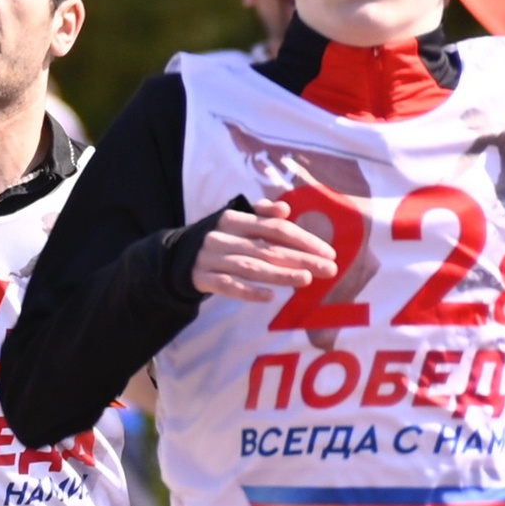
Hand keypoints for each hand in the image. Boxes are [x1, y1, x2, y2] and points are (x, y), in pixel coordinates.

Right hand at [188, 198, 337, 304]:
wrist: (175, 257)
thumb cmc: (220, 239)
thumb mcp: (237, 222)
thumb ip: (262, 215)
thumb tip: (285, 208)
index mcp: (235, 219)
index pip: (275, 228)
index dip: (303, 239)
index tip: (329, 253)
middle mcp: (223, 237)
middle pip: (267, 249)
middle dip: (301, 259)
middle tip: (329, 269)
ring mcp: (211, 259)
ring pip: (250, 267)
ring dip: (279, 274)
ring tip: (305, 280)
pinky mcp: (202, 279)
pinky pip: (227, 286)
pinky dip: (247, 291)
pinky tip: (269, 297)